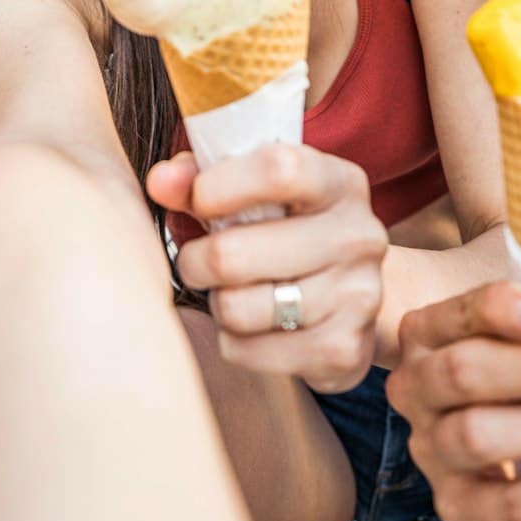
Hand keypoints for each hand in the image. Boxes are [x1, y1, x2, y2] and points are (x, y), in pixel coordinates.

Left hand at [148, 143, 387, 394]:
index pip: (280, 169)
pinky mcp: (343, 350)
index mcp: (340, 183)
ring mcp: (358, 296)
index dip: (220, 185)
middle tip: (198, 261)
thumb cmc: (287, 231)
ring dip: (218, 303)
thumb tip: (160, 182)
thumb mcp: (254, 192)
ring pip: (236, 308)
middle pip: (234, 253)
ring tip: (232, 292)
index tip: (198, 200)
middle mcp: (359, 236)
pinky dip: (235, 342)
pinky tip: (255, 327)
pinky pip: (247, 351)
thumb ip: (200, 178)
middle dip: (197, 260)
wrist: (352, 298)